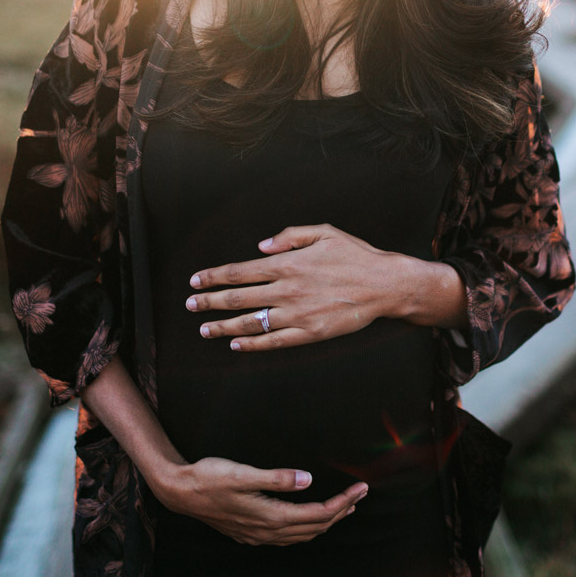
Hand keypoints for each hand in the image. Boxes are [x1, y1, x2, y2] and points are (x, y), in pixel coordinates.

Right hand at [160, 457, 368, 545]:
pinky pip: (288, 537)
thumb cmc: (209, 478)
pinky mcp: (250, 533)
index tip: (361, 487)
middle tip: (360, 494)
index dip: (343, 501)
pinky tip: (307, 520)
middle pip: (315, 527)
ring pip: (303, 535)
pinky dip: (306, 528)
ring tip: (343, 508)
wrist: (180, 492)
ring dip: (326, 521)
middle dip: (341, 511)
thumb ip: (277, 478)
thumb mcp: (243, 473)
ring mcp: (259, 535)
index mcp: (271, 516)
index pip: (318, 514)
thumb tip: (308, 480)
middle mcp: (268, 531)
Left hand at [186, 223, 403, 350]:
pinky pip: (273, 341)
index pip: (240, 272)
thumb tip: (260, 247)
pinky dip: (252, 344)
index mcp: (287, 263)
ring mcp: (297, 314)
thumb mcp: (324, 232)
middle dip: (209, 302)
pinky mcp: (310, 333)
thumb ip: (289, 236)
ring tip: (204, 329)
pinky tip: (235, 344)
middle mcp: (287, 289)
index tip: (195, 280)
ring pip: (250, 323)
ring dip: (223, 326)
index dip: (214, 277)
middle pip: (238, 298)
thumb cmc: (355, 255)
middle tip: (190, 305)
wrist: (385, 285)